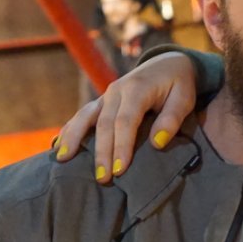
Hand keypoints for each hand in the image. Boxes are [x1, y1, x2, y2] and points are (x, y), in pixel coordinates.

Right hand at [54, 51, 201, 182]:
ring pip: (85, 117)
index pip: (125, 122)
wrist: (166, 63)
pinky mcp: (102, 102)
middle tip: (102, 178)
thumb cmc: (178, 84)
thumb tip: (157, 142)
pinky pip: (82, 116)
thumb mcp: (184, 98)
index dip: (121, 146)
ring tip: (63, 160)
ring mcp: (106, 95)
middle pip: (104, 124)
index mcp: (137, 89)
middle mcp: (116, 91)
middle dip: (101, 152)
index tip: (120, 170)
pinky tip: (58, 145)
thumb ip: (172, 118)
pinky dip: (69, 130)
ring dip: (74, 139)